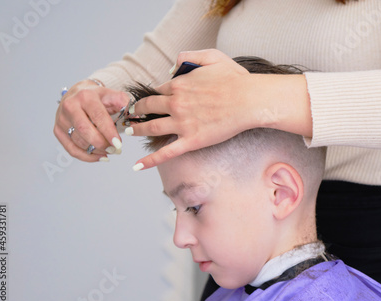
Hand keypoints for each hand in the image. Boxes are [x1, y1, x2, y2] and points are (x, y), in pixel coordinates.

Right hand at [54, 80, 128, 161]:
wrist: (79, 93)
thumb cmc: (99, 97)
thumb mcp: (113, 95)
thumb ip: (124, 103)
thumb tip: (134, 116)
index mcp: (86, 96)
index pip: (98, 117)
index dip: (108, 132)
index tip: (118, 144)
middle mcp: (70, 106)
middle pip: (85, 130)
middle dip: (102, 144)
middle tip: (115, 150)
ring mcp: (62, 119)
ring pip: (78, 141)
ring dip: (97, 151)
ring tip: (110, 151)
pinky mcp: (58, 130)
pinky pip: (71, 149)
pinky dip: (86, 157)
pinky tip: (99, 157)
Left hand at [129, 49, 256, 169]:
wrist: (249, 100)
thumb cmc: (235, 79)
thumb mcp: (212, 56)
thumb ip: (188, 56)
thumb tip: (172, 68)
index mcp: (179, 85)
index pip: (157, 91)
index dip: (151, 96)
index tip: (147, 101)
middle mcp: (176, 104)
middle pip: (148, 108)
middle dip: (136, 111)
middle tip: (131, 115)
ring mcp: (182, 124)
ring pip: (151, 128)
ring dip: (137, 130)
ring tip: (130, 131)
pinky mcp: (192, 141)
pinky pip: (166, 153)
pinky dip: (150, 160)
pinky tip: (137, 165)